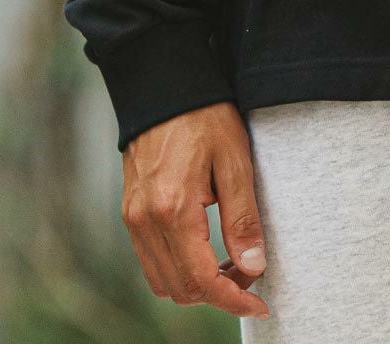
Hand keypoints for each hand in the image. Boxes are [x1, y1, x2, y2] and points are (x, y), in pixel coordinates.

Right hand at [120, 101, 271, 318]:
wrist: (165, 85)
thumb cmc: (205, 117)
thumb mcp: (234, 162)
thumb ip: (242, 219)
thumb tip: (253, 268)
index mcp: (173, 209)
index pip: (203, 279)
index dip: (234, 300)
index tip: (260, 303)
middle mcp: (145, 220)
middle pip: (180, 288)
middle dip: (218, 293)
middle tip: (250, 274)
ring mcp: (133, 217)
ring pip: (162, 281)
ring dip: (196, 284)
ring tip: (230, 264)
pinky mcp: (130, 211)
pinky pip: (151, 260)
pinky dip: (178, 268)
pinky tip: (205, 249)